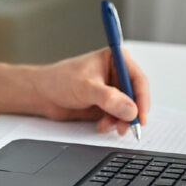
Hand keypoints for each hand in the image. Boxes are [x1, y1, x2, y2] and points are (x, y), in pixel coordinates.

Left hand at [32, 47, 150, 134]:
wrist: (43, 94)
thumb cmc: (60, 80)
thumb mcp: (86, 88)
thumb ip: (109, 98)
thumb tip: (130, 109)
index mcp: (115, 59)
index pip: (138, 79)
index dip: (142, 99)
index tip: (140, 117)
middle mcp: (116, 73)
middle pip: (135, 96)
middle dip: (131, 113)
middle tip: (126, 127)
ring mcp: (112, 89)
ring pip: (128, 109)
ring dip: (120, 120)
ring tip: (107, 126)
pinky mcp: (107, 103)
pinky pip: (118, 116)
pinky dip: (112, 123)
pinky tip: (101, 125)